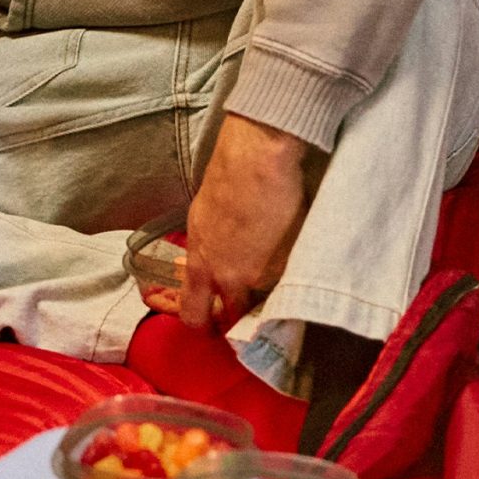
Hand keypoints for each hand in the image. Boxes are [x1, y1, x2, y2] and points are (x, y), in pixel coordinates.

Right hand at [179, 113, 312, 331]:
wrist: (254, 149)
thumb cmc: (279, 201)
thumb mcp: (286, 252)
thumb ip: (272, 281)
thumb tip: (265, 293)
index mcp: (230, 278)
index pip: (229, 321)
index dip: (241, 329)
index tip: (253, 329)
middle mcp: (204, 264)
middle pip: (192, 313)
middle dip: (205, 324)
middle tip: (229, 320)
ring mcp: (195, 237)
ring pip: (192, 279)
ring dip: (206, 288)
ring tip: (231, 282)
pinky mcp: (195, 214)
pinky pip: (197, 251)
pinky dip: (208, 260)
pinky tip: (230, 246)